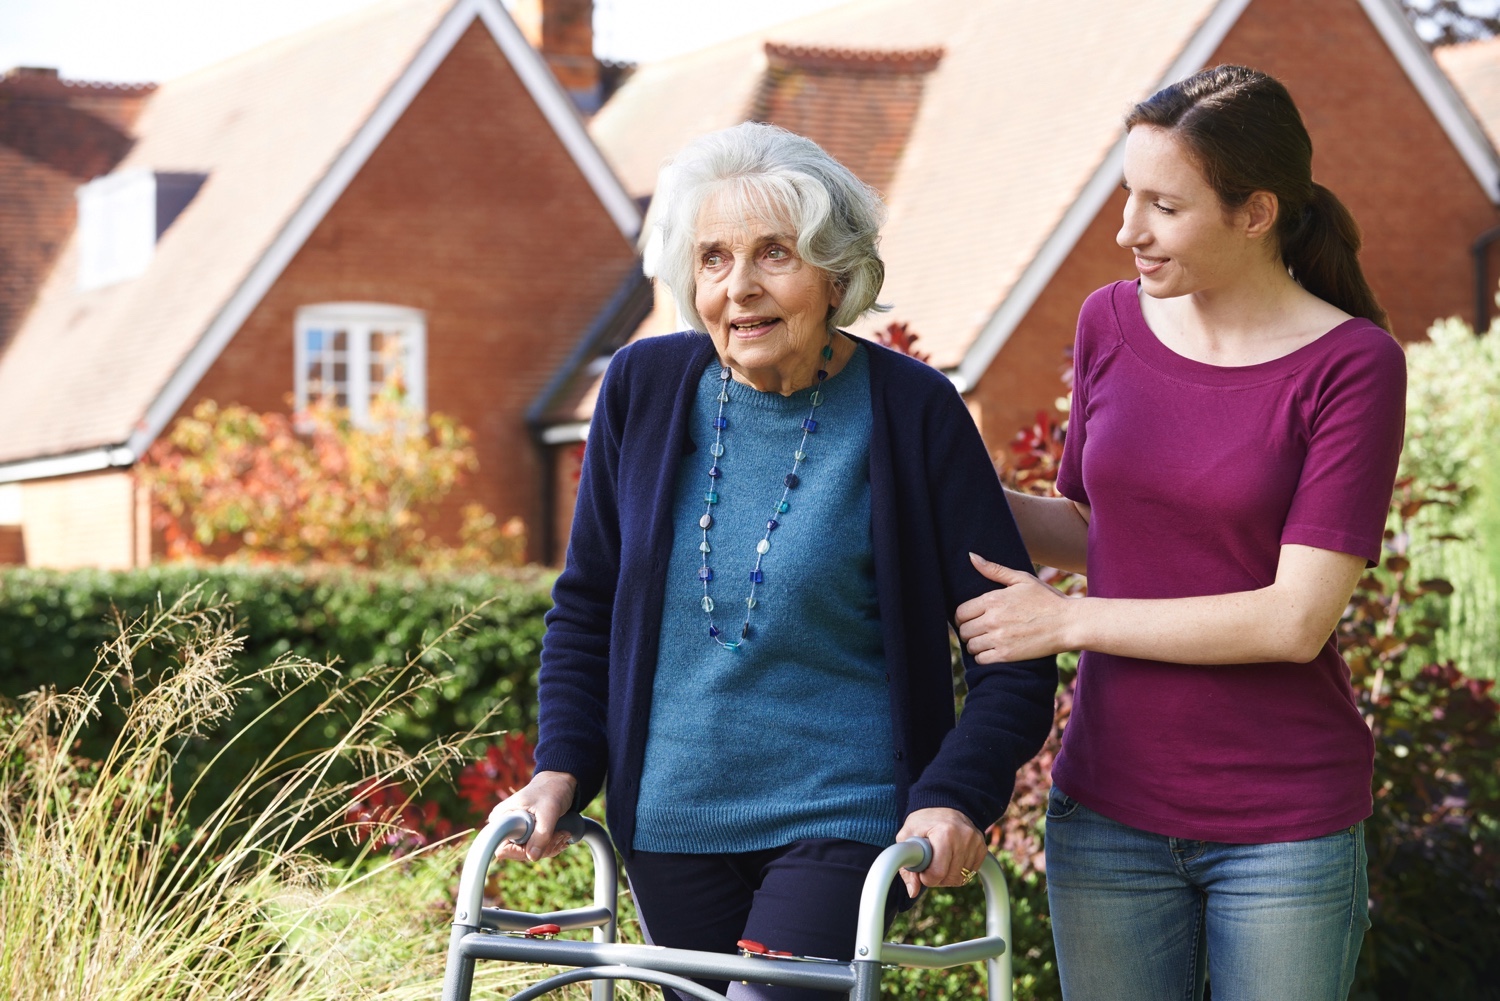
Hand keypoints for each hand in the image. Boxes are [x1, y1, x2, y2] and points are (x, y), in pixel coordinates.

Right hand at [489, 770, 578, 861]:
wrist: (560, 782)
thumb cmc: (552, 790)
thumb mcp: (549, 811)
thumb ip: (541, 834)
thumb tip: (532, 857)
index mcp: (502, 818)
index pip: (502, 848)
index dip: (522, 851)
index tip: (544, 840)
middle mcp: (506, 827)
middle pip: (519, 853)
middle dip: (543, 849)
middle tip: (561, 835)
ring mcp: (516, 832)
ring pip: (530, 853)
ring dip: (550, 847)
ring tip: (564, 833)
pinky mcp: (527, 835)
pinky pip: (537, 850)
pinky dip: (551, 846)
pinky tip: (562, 836)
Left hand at [894, 807, 986, 897]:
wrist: (944, 805)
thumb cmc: (923, 822)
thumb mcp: (907, 837)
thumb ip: (907, 866)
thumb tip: (913, 892)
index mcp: (944, 833)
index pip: (938, 871)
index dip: (926, 878)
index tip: (921, 871)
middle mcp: (964, 837)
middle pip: (951, 878)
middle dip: (937, 878)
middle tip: (929, 867)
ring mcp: (976, 841)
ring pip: (963, 878)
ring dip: (949, 876)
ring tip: (940, 861)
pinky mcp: (983, 847)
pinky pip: (972, 872)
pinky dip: (960, 871)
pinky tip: (951, 859)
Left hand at [955, 552, 1073, 661]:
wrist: (1069, 623)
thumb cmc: (1046, 599)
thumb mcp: (1022, 579)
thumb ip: (994, 570)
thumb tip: (971, 556)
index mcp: (992, 600)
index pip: (960, 612)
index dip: (962, 617)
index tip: (970, 619)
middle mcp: (992, 619)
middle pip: (963, 631)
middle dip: (968, 631)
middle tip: (979, 631)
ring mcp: (999, 638)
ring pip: (970, 646)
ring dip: (975, 644)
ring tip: (986, 641)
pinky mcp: (1006, 655)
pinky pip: (981, 659)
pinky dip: (983, 656)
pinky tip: (993, 651)